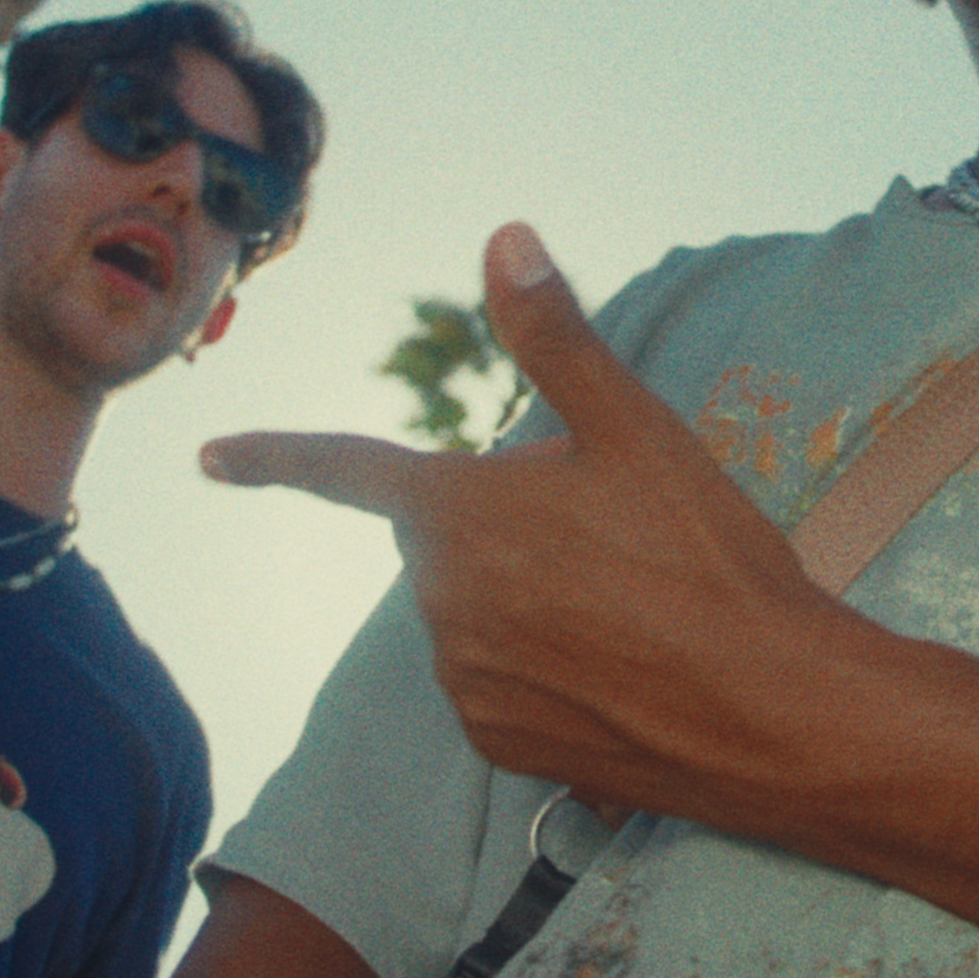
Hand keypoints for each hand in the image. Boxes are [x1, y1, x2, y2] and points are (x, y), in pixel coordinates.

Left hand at [203, 224, 847, 815]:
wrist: (770, 711)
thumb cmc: (707, 559)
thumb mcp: (636, 429)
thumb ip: (554, 335)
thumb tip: (503, 235)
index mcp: (457, 511)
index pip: (343, 469)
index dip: (272, 458)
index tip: (208, 456)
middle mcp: (439, 600)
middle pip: (449, 542)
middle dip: (507, 527)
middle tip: (612, 535)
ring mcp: (464, 679)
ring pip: (475, 613)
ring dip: (528, 600)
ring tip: (631, 605)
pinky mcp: (497, 742)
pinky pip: (499, 685)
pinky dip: (544, 669)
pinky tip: (618, 668)